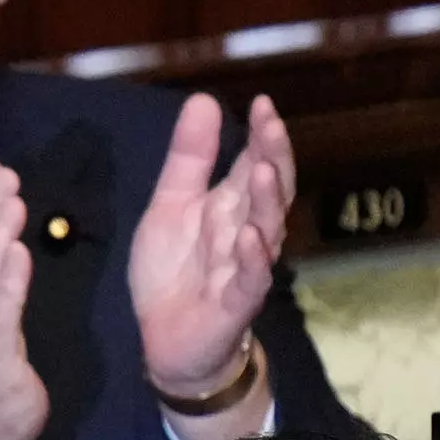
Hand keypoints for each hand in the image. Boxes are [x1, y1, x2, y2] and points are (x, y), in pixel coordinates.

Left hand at [131, 90, 295, 421]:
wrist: (166, 339)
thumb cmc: (176, 269)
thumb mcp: (170, 205)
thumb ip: (188, 160)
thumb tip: (203, 100)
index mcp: (232, 205)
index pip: (254, 163)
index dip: (261, 135)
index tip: (262, 104)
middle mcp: (248, 231)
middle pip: (270, 190)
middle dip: (273, 157)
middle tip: (271, 124)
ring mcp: (246, 267)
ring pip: (267, 230)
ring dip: (266, 201)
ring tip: (263, 170)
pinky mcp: (237, 302)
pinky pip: (251, 279)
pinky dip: (253, 258)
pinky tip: (253, 237)